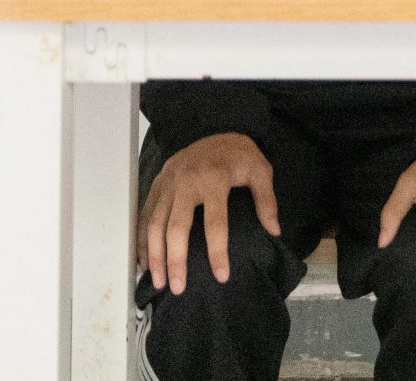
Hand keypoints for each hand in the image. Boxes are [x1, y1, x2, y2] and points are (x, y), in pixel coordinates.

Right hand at [138, 133, 278, 295]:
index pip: (215, 223)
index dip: (218, 252)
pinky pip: (144, 215)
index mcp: (214, 180)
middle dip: (175, 260)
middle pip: (176, 227)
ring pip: (155, 224)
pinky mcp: (157, 185)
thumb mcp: (260, 170)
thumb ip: (266, 200)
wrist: (214, 127)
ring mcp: (168, 184)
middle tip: (177, 288)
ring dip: (154, 255)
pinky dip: (142, 240)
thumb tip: (274, 231)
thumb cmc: (238, 153)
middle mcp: (186, 183)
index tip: (221, 276)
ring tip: (158, 282)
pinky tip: (144, 261)